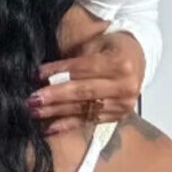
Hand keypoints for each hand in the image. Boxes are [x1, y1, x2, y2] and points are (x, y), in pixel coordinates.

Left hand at [27, 31, 144, 134]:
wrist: (139, 57)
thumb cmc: (113, 46)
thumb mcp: (97, 43)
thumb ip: (76, 59)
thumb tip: (45, 75)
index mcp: (119, 63)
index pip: (82, 69)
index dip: (57, 72)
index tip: (36, 75)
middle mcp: (124, 86)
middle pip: (82, 92)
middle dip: (54, 96)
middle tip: (32, 99)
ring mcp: (123, 104)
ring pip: (84, 109)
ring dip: (56, 112)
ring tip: (35, 112)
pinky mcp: (118, 116)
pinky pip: (89, 121)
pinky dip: (68, 125)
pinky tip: (50, 128)